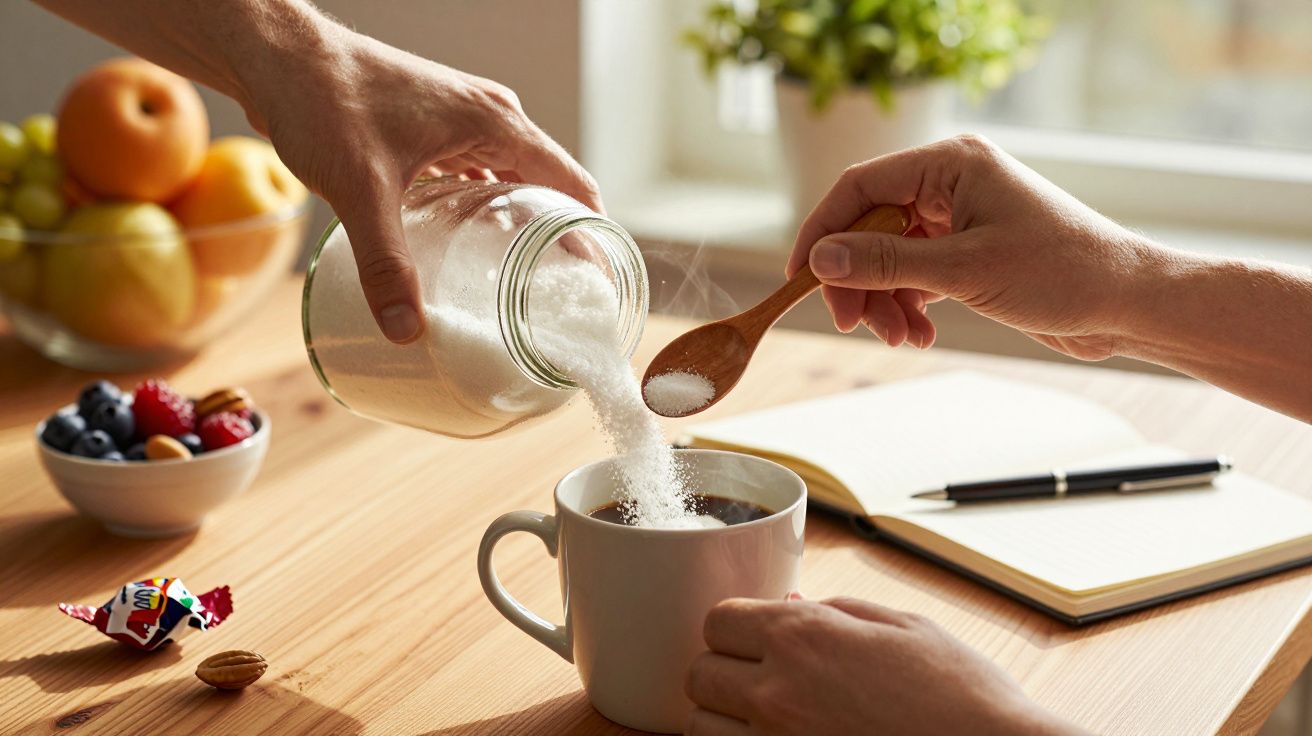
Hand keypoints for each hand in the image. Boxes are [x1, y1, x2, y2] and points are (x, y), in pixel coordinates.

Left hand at [239, 23, 601, 342]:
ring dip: (521, 220)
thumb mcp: (362, 189)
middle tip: (561, 292)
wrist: (277, 55)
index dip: (593, 234)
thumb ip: (386, 263)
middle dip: (559, 235)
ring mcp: (461, 118)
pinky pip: (478, 169)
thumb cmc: (324, 100)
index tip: (597, 281)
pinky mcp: (433, 125)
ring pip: (512, 176)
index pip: (572, 184)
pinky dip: (484, 205)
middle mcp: (489, 116)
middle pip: (549, 183)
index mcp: (495, 123)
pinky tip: (467, 241)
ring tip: (522, 275)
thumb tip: (404, 330)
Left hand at [685, 596, 1084, 735]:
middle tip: (759, 679)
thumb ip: (836, 611)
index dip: (735, 627)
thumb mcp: (904, 627)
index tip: (755, 638)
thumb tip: (791, 603)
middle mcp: (777, 692)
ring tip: (769, 717)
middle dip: (723, 673)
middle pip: (698, 676)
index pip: (716, 620)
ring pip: (703, 728)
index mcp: (804, 636)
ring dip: (725, 720)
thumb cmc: (962, 695)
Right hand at [786, 134, 1157, 359]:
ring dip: (885, 301)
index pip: (860, 187)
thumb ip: (885, 264)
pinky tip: (919, 335)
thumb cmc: (1062, 273)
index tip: (802, 278)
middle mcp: (952, 182)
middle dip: (858, 280)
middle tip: (853, 324)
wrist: (1127, 304)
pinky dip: (909, 306)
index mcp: (951, 163)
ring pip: (890, 257)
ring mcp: (960, 216)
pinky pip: (915, 275)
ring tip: (901, 337)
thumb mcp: (963, 271)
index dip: (823, 232)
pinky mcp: (970, 251)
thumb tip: (821, 260)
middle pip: (870, 226)